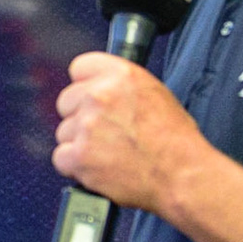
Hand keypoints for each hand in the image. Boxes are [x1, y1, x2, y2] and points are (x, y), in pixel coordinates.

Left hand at [52, 51, 204, 212]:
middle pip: (66, 101)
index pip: (80, 68)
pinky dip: (75, 167)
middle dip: (80, 117)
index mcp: (121, 75)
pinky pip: (61, 158)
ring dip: (79, 144)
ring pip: (64, 132)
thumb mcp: (155, 94)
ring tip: (107, 154)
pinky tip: (98, 168)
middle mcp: (100, 96)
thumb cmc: (175, 140)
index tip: (90, 98)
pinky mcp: (79, 155)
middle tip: (103, 132)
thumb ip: (121, 86)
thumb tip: (100, 87)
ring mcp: (86, 126)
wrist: (181, 174)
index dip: (85, 85)